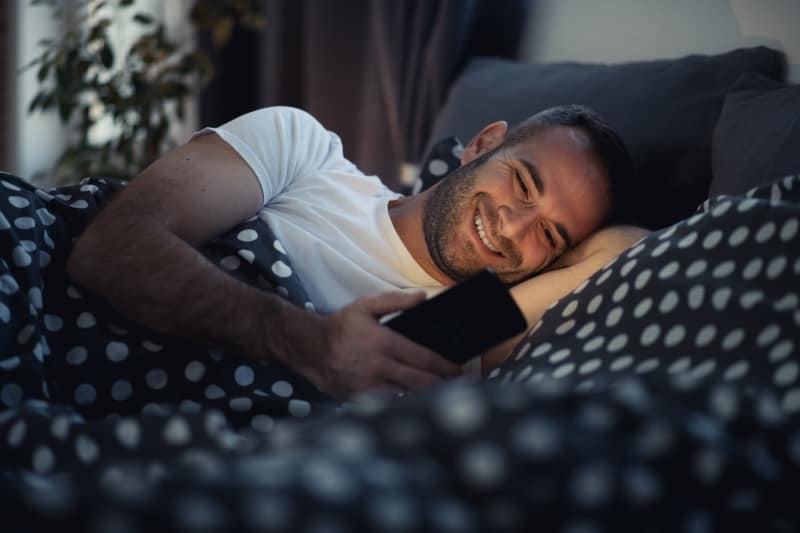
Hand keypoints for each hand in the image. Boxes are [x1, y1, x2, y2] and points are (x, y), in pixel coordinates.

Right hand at [272, 291, 462, 398]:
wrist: (310, 349)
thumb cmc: (341, 326)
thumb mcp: (366, 306)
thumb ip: (396, 300)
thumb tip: (423, 297)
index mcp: (383, 343)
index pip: (423, 358)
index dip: (445, 367)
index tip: (459, 370)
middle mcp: (378, 367)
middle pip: (420, 383)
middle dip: (443, 385)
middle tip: (459, 386)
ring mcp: (368, 387)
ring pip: (407, 397)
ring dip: (426, 397)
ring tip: (443, 394)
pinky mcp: (360, 400)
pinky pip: (389, 405)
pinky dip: (404, 403)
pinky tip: (416, 402)